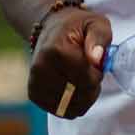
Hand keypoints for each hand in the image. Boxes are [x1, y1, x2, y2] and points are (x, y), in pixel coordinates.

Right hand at [27, 5, 111, 119]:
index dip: (97, 74)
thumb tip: (96, 59)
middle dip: (91, 87)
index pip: (86, 79)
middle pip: (79, 95)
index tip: (95, 63)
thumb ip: (99, 38)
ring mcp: (35, 82)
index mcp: (56, 50)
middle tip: (89, 71)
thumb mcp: (95, 23)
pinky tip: (71, 87)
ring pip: (71, 108)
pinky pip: (61, 111)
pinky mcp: (34, 94)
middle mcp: (41, 68)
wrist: (51, 28)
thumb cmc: (77, 27)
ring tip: (81, 78)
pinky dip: (71, 103)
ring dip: (82, 97)